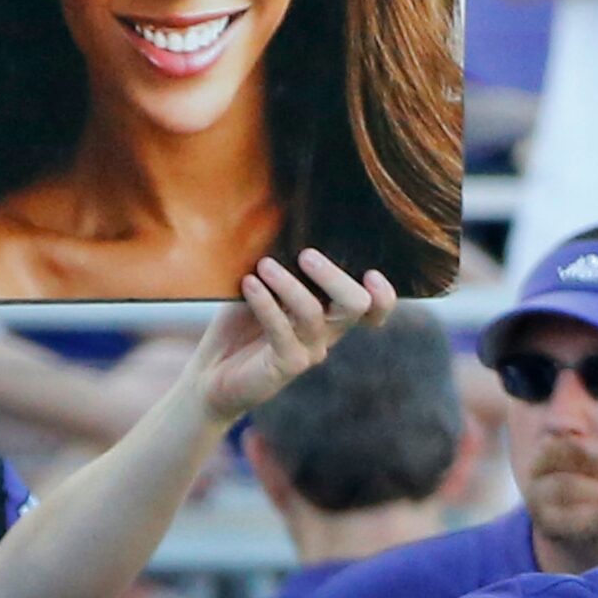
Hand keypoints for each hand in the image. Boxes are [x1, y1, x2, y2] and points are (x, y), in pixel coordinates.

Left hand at [188, 250, 395, 421]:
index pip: (375, 308)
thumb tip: (281, 225)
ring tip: (263, 265)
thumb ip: (280, 265)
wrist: (213, 373)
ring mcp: (310, 351)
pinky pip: (281, 330)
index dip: (384, 294)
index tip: (371, 273)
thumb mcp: (265, 287)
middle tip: (306, 255)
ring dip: (288, 284)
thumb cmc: (240, 324)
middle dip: (333, 276)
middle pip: (357, 304)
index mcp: (332, 314)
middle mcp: (329, 333)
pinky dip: (265, 302)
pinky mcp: (286, 365)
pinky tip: (248, 284)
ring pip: (314, 313)